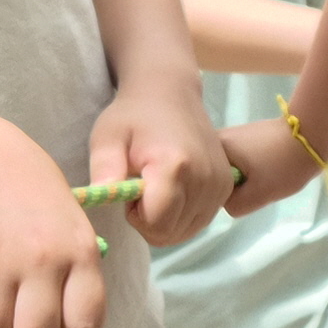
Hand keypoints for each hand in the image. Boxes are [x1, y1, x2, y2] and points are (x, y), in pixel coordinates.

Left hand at [92, 80, 229, 245]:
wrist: (170, 94)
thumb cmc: (133, 116)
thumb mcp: (107, 138)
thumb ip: (104, 169)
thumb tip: (100, 197)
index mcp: (175, 166)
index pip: (157, 225)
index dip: (135, 216)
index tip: (129, 191)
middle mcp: (205, 179)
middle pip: (170, 233)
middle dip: (149, 220)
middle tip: (141, 188)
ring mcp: (220, 185)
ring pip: (186, 232)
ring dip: (165, 220)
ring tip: (156, 188)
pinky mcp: (226, 187)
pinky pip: (200, 221)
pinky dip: (182, 216)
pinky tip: (173, 191)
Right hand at [217, 113, 323, 217]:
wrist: (311, 134)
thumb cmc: (285, 164)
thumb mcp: (258, 194)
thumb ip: (234, 205)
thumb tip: (227, 202)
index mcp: (215, 149)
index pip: (212, 186)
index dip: (234, 194)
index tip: (254, 188)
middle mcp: (217, 138)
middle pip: (221, 177)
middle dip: (241, 184)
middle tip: (263, 179)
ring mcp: (232, 135)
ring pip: (233, 170)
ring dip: (249, 176)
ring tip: (268, 170)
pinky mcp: (245, 136)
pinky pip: (242, 162)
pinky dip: (255, 167)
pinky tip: (270, 163)